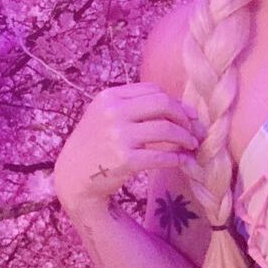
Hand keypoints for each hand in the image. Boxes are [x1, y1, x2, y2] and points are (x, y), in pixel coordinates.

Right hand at [52, 82, 205, 213]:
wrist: (73, 177)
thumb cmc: (95, 146)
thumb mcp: (105, 116)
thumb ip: (135, 107)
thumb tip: (182, 109)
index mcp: (109, 97)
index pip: (153, 90)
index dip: (175, 102)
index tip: (187, 115)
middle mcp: (113, 112)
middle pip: (163, 104)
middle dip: (184, 116)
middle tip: (194, 129)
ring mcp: (118, 136)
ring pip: (166, 129)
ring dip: (185, 138)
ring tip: (192, 145)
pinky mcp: (125, 160)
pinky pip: (161, 156)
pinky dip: (177, 158)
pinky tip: (183, 161)